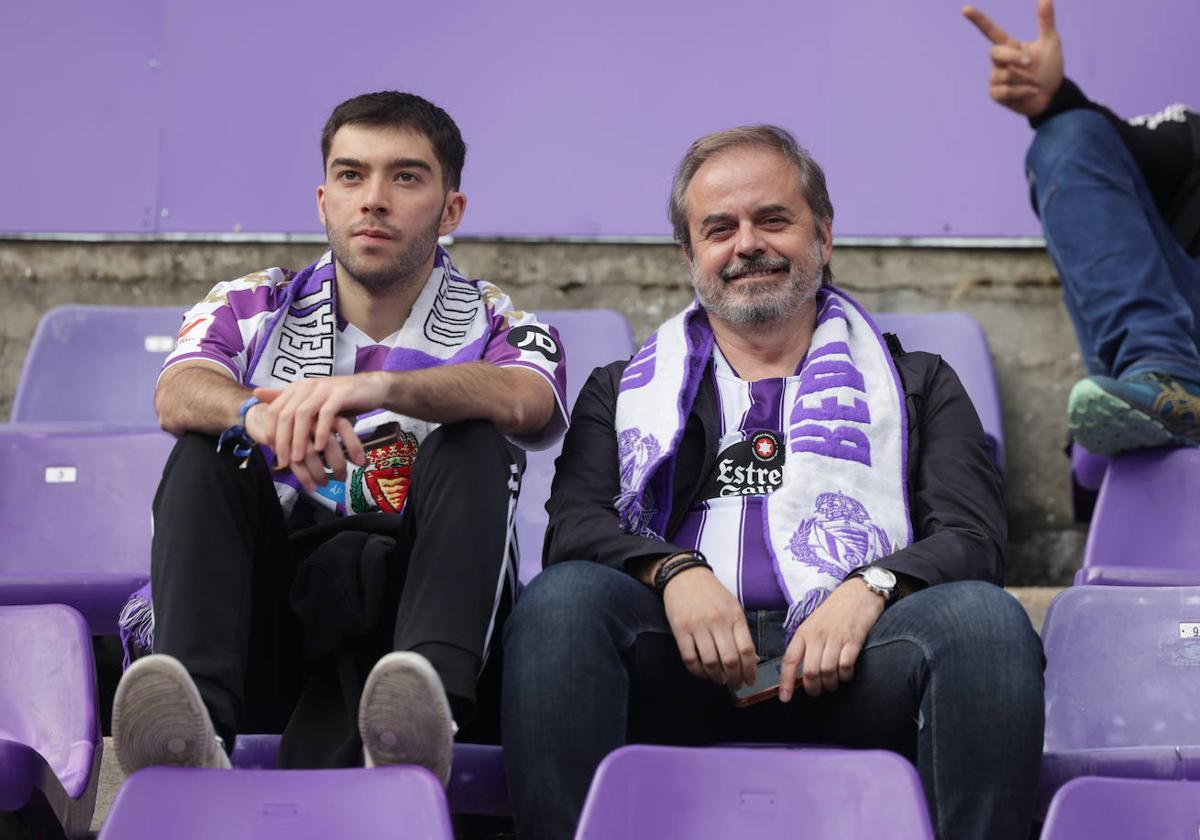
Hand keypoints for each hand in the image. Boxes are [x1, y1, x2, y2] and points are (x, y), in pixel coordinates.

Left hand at [251, 373, 384, 490]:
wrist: (371, 388)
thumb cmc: (339, 399)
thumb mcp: (311, 400)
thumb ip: (285, 398)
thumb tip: (256, 392)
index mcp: (296, 388)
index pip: (274, 411)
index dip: (270, 432)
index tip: (272, 453)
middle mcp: (307, 386)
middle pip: (286, 414)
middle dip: (283, 440)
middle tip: (284, 462)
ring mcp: (324, 389)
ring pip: (304, 414)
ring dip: (299, 439)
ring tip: (298, 458)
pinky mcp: (341, 394)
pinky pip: (327, 414)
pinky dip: (321, 432)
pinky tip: (320, 448)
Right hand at [662, 566, 757, 688]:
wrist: (685, 575)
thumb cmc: (712, 593)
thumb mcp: (733, 607)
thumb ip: (741, 632)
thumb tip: (753, 659)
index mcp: (734, 616)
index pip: (747, 650)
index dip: (750, 670)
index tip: (750, 680)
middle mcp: (718, 621)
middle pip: (730, 660)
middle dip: (735, 678)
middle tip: (735, 685)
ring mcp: (698, 626)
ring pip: (710, 662)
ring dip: (716, 677)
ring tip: (719, 680)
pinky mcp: (680, 630)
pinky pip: (689, 658)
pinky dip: (697, 670)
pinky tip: (702, 672)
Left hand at [778, 578, 885, 700]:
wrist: (859, 592)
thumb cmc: (834, 611)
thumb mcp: (813, 623)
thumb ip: (806, 644)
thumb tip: (800, 672)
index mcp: (804, 632)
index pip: (790, 660)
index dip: (786, 682)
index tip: (785, 698)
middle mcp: (817, 635)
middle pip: (810, 671)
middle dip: (813, 688)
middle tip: (818, 692)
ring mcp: (836, 637)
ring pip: (827, 671)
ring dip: (830, 684)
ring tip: (833, 684)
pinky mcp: (854, 639)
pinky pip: (846, 665)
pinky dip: (846, 676)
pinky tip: (846, 675)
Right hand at [963, 0, 1062, 117]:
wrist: (1052, 95)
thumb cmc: (1050, 68)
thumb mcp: (1050, 42)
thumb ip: (1045, 21)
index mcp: (1010, 46)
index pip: (991, 31)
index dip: (978, 20)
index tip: (965, 9)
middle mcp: (999, 61)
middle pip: (995, 53)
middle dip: (1013, 57)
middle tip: (1030, 62)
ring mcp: (995, 78)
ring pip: (1004, 74)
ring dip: (1024, 78)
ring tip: (1035, 82)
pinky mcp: (996, 94)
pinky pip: (1005, 91)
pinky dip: (1022, 90)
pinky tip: (1031, 91)